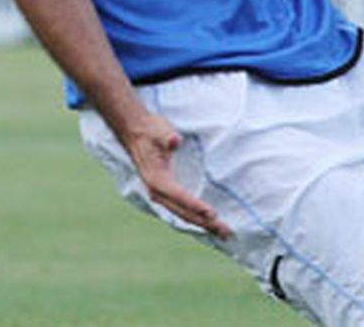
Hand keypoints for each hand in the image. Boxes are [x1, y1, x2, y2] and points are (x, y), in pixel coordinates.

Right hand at [120, 110, 231, 239]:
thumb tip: (174, 140)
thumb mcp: (159, 130)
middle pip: (183, 212)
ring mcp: (161, 195)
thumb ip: (167, 136)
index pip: (178, 195)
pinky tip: (209, 223)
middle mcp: (157, 192)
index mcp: (156, 179)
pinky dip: (196, 219)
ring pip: (184, 215)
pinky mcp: (166, 195)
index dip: (195, 205)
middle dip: (205, 222)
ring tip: (224, 234)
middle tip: (227, 231)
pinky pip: (182, 211)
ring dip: (203, 225)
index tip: (213, 213)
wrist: (136, 133)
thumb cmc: (151, 131)